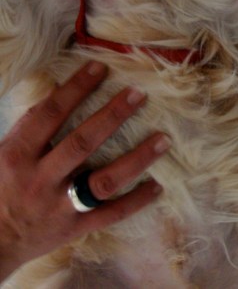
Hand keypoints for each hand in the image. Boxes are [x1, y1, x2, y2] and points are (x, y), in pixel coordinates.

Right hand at [0, 61, 169, 281]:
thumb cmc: (3, 183)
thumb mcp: (6, 150)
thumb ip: (33, 123)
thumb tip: (65, 87)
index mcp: (19, 154)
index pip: (51, 113)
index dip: (75, 88)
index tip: (100, 67)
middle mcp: (41, 179)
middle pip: (82, 143)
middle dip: (112, 115)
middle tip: (138, 93)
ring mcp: (60, 206)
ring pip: (104, 181)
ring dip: (136, 159)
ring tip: (163, 140)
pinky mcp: (75, 228)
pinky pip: (110, 215)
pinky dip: (135, 201)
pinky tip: (158, 186)